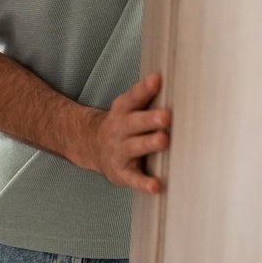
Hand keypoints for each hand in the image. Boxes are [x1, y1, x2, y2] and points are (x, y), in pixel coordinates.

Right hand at [81, 72, 170, 193]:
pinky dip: (144, 183)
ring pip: (134, 147)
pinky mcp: (121, 172)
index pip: (133, 97)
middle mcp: (118, 129)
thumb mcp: (128, 108)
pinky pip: (133, 178)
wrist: (92, 146)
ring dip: (148, 144)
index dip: (144, 89)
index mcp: (122, 111)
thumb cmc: (122, 126)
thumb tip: (169, 77)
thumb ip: (146, 96)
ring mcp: (118, 151)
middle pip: (134, 122)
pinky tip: (156, 185)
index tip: (157, 80)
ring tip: (162, 140)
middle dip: (149, 119)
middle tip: (165, 116)